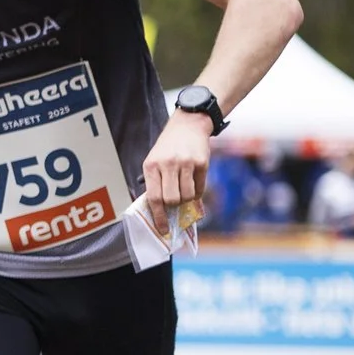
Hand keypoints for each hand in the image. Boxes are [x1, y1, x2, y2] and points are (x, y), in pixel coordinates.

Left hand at [140, 113, 213, 236]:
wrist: (188, 125)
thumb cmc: (168, 148)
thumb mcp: (154, 161)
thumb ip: (155, 183)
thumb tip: (159, 211)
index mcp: (151, 166)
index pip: (153, 197)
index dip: (158, 216)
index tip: (162, 229)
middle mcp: (167, 164)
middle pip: (171, 200)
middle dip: (173, 207)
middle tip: (175, 204)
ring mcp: (185, 163)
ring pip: (187, 196)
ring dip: (186, 200)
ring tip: (183, 190)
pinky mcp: (202, 163)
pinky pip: (199, 188)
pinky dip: (197, 192)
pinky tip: (193, 184)